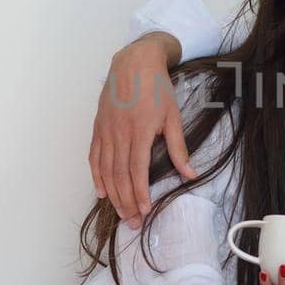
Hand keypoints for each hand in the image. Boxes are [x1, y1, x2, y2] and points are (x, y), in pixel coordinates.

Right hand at [89, 34, 195, 227]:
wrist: (134, 62)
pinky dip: (96, 175)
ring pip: (105, 169)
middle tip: (132, 222)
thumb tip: (190, 174)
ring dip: (112, 194)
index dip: (139, 193)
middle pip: (119, 175)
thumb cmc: (157, 88)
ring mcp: (106, 130)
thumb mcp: (173, 117)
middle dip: (125, 201)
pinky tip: (101, 190)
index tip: (144, 211)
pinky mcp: (98, 127)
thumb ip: (179, 148)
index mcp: (140, 131)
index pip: (137, 171)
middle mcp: (119, 133)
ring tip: (119, 212)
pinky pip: (94, 156)